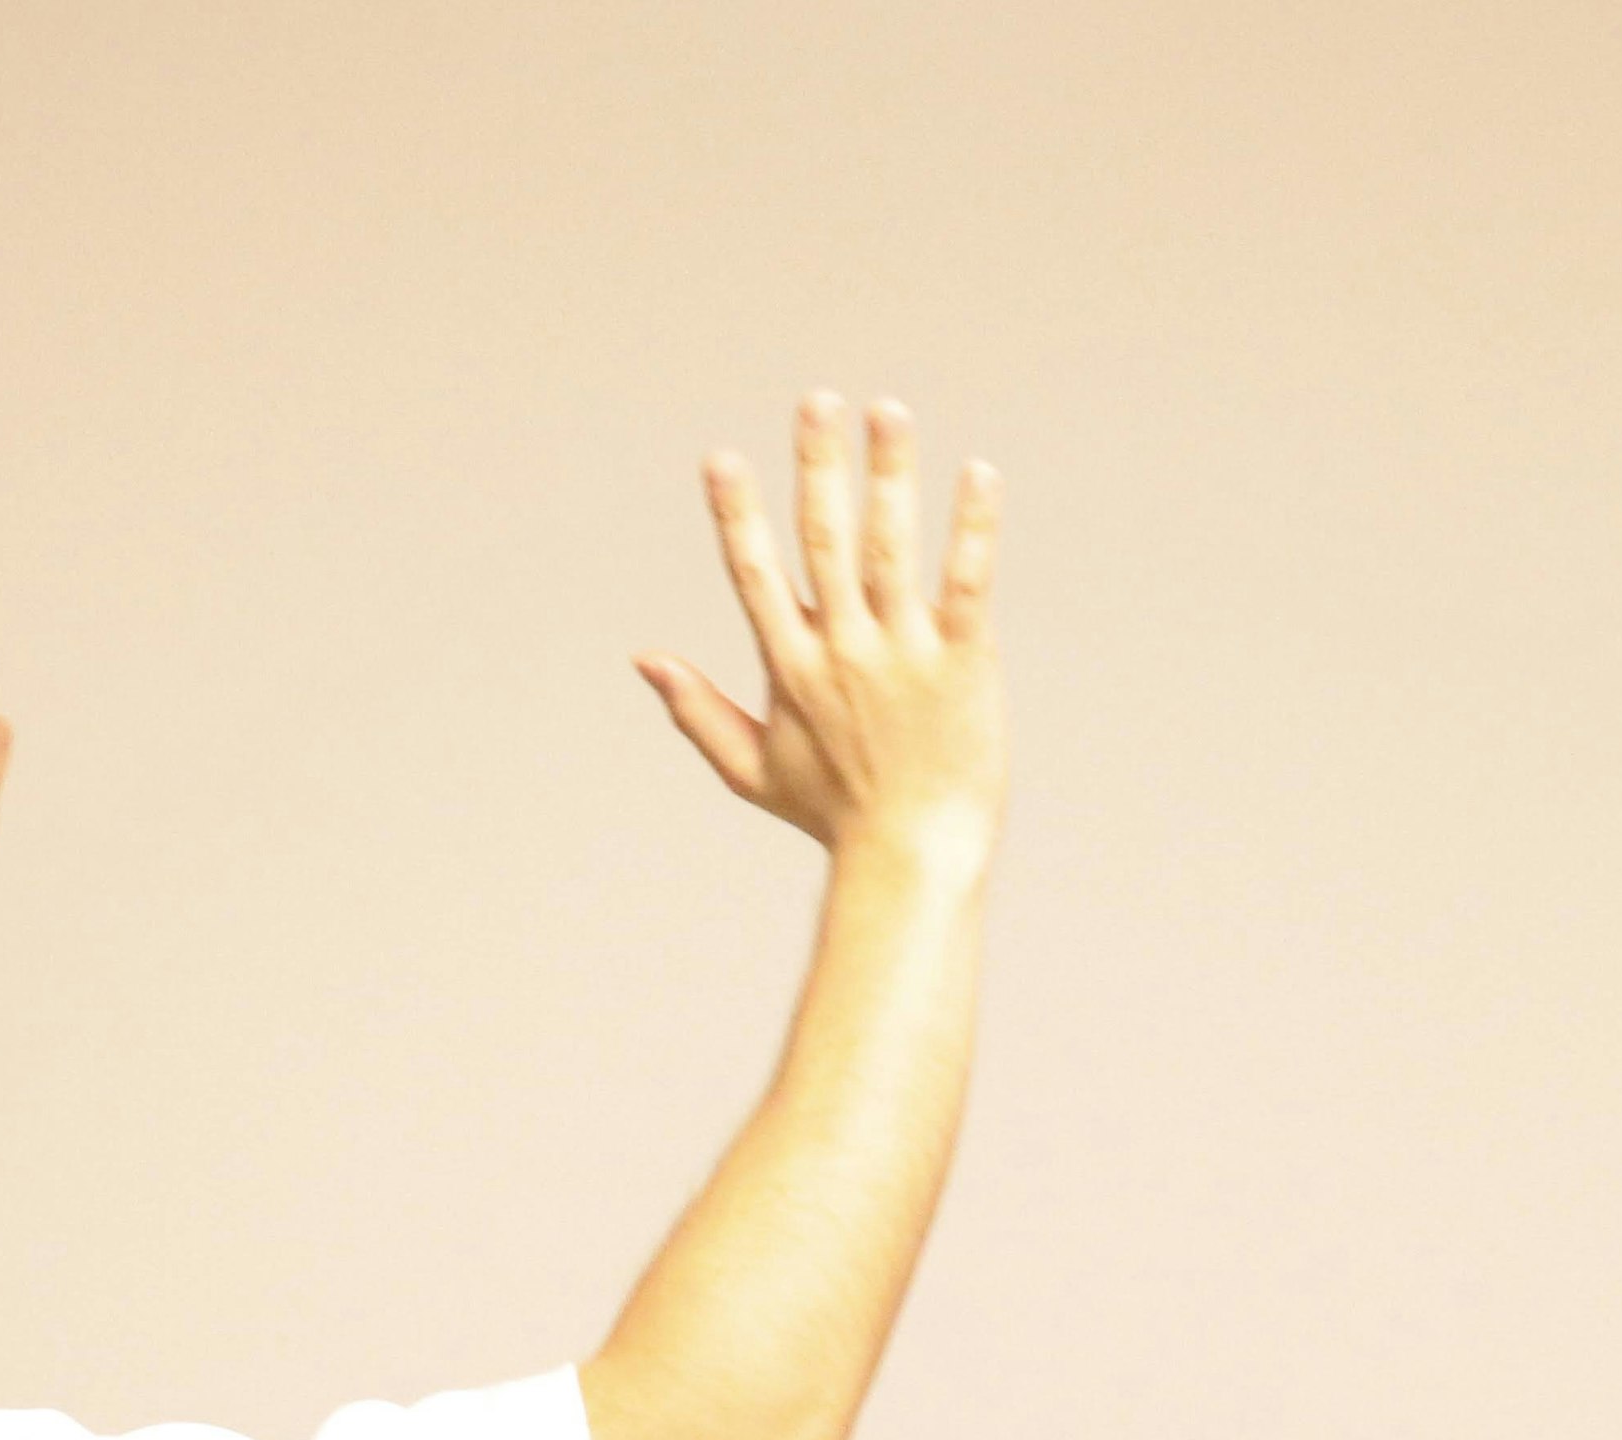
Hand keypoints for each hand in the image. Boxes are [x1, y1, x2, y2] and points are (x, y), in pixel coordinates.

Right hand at [636, 391, 1004, 866]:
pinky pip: (967, 584)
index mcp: (791, 667)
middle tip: (816, 400)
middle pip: (825, 542)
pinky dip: (972, 529)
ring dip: (889, 475)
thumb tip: (644, 659)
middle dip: (817, 467)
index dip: (736, 514)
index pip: (755, 575)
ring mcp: (904, 654)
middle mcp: (843, 650)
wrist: (915, 856)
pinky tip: (978, 472)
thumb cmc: (837, 815)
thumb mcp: (752, 769)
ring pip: (891, 549)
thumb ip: (697, 710)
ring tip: (888, 411)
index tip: (721, 458)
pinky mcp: (963, 662)